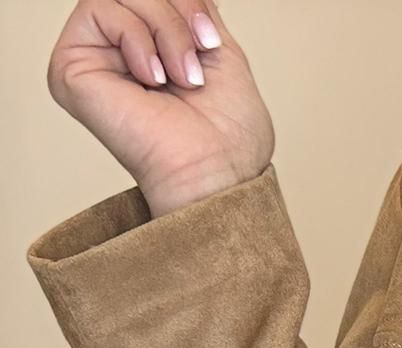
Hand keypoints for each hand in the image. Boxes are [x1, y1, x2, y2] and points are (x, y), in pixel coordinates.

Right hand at [45, 0, 273, 215]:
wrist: (217, 172)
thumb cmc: (227, 132)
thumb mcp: (218, 46)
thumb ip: (188, 4)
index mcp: (145, 45)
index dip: (186, 2)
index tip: (211, 42)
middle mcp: (113, 50)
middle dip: (178, 12)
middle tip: (198, 59)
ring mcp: (90, 57)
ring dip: (166, 28)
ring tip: (183, 77)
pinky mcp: (70, 68)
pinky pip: (100, 7)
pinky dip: (139, 39)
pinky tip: (153, 80)